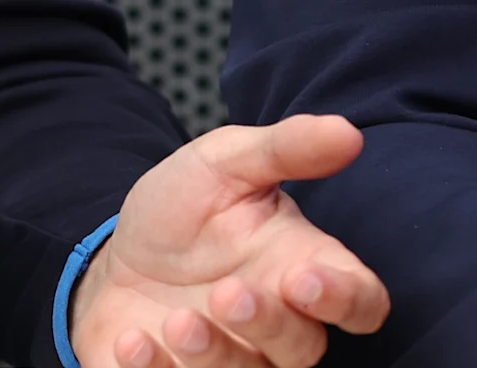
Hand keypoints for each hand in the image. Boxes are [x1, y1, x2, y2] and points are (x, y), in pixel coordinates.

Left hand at [68, 114, 390, 367]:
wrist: (116, 258)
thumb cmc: (186, 212)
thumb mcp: (226, 163)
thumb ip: (286, 149)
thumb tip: (347, 131)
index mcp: (301, 268)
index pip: (361, 301)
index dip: (346, 300)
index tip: (304, 278)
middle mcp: (279, 326)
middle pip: (304, 350)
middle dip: (269, 325)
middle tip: (227, 293)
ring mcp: (234, 362)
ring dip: (214, 358)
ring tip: (177, 321)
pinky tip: (133, 343)